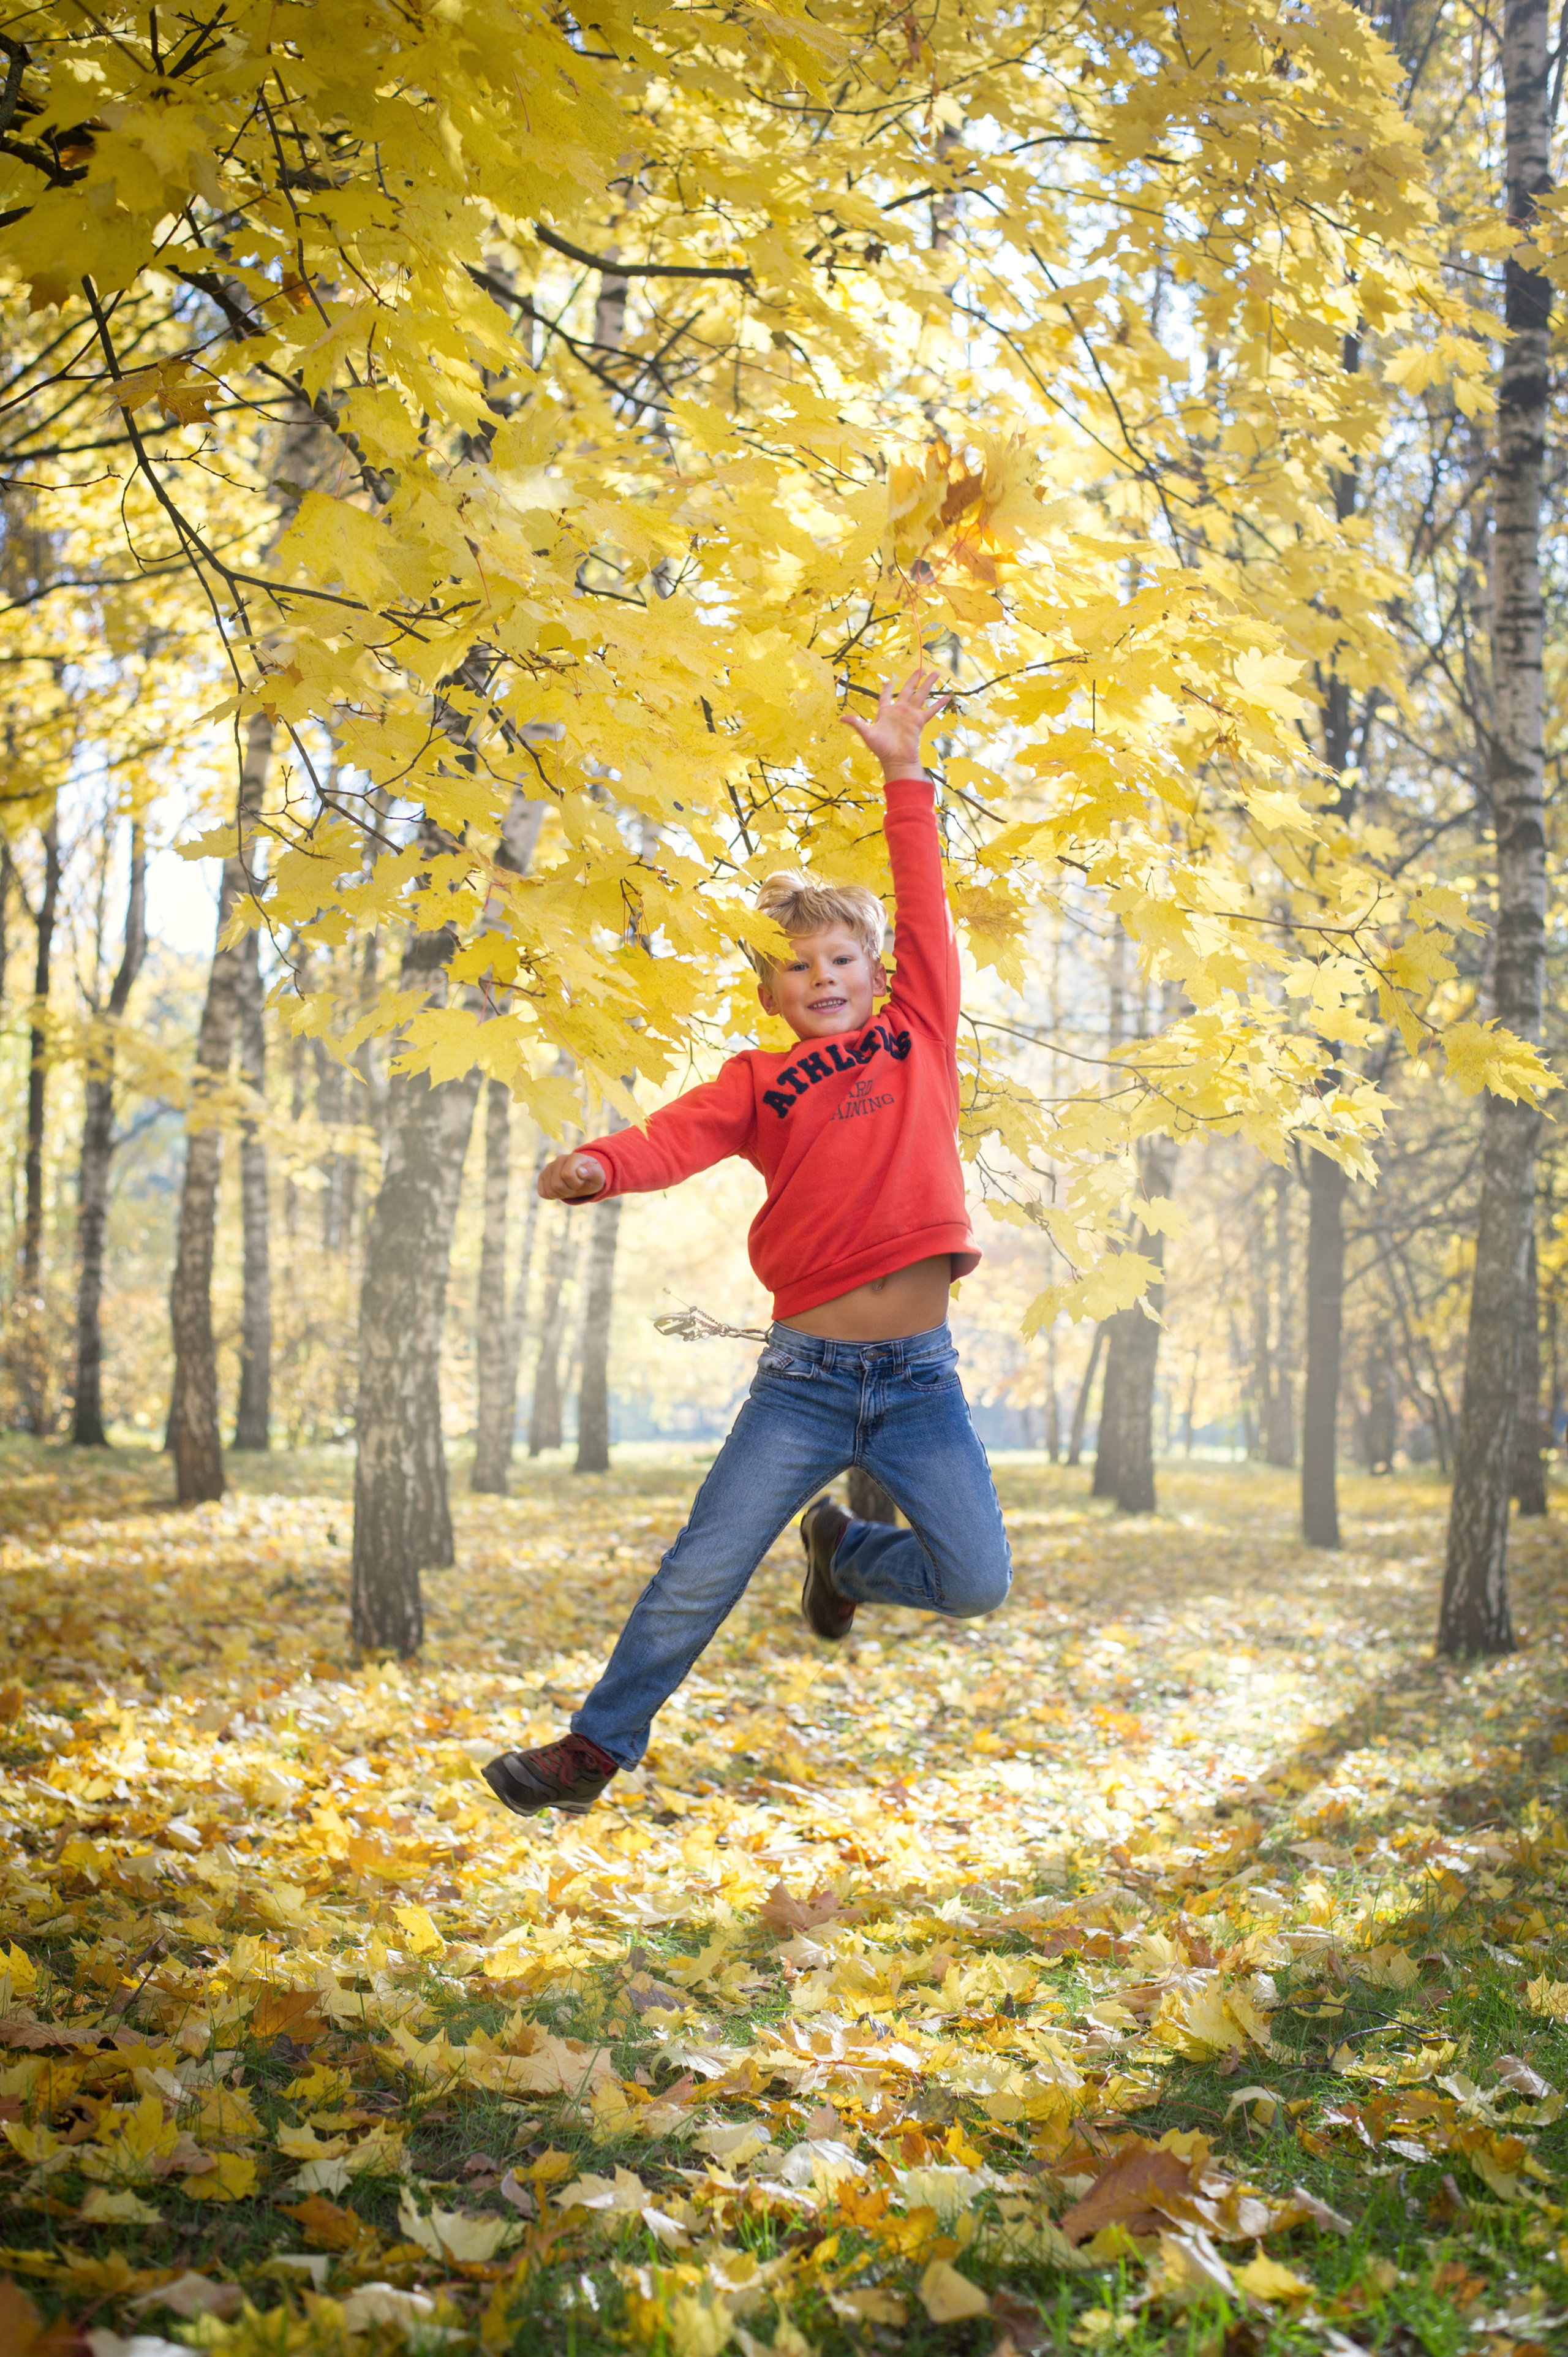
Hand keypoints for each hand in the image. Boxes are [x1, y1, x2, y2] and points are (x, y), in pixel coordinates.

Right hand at [538, 1151, 606, 1199]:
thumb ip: (592, 1172)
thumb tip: (580, 1171)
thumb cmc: (591, 1177)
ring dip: (561, 1194)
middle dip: (568, 1191)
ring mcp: (549, 1167)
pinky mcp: (542, 1175)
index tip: (581, 1182)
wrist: (584, 1178)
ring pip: (549, 1190)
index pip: (567, 1175)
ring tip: (568, 1188)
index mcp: (574, 1157)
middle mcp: (560, 1159)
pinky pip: (542, 1193)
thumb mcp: (598, 1176)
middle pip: (557, 1185)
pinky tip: (559, 1190)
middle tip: (575, 1187)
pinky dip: (552, 1196)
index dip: (575, 1184)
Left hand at [839, 665, 954, 776]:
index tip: (889, 680)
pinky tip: (947, 696)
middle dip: (913, 679)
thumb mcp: (867, 734)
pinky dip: (939, 704)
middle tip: (920, 668)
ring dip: (928, 684)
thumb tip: (840, 718)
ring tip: (936, 673)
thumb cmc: (881, 748)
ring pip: (920, 695)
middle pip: (907, 690)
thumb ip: (856, 723)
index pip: (886, 696)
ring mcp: (910, 715)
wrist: (895, 760)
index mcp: (885, 712)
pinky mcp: (918, 722)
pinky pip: (930, 710)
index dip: (887, 689)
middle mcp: (899, 711)